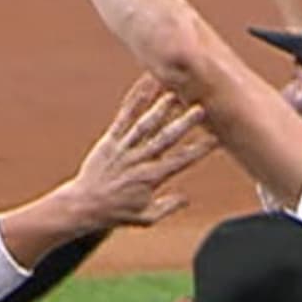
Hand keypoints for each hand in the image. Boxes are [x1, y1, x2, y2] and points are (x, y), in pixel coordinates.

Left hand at [65, 74, 216, 228]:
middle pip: (166, 138)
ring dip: (161, 108)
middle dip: (184, 124)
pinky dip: (135, 100)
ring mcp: (124, 148)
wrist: (84, 205)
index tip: (218, 138)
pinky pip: (124, 117)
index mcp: (152, 177)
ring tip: (175, 92)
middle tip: (201, 109)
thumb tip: (187, 198)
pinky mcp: (110, 139)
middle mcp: (140, 160)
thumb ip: (167, 207)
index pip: (182, 160)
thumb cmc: (116, 213)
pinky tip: (146, 84)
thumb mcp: (145, 217)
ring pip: (146, 124)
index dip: (200, 149)